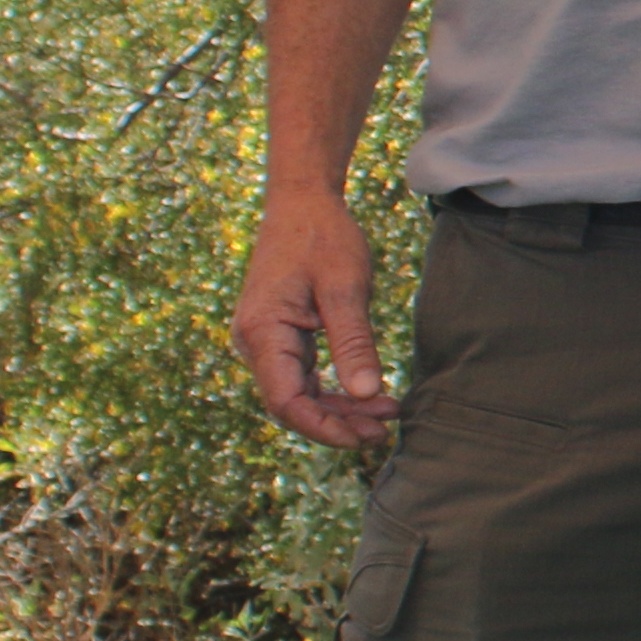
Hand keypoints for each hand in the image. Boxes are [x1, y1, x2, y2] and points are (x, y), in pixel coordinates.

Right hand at [231, 186, 396, 451]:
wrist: (302, 202)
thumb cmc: (322, 237)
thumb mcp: (346, 288)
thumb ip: (353, 342)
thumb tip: (365, 394)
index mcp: (263, 332)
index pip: (285, 401)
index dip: (322, 427)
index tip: (363, 438)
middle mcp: (254, 342)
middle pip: (291, 403)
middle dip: (336, 423)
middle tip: (384, 432)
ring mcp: (265, 340)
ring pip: (299, 392)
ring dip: (339, 409)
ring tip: (385, 417)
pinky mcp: (280, 336)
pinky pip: (303, 375)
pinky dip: (334, 389)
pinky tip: (369, 396)